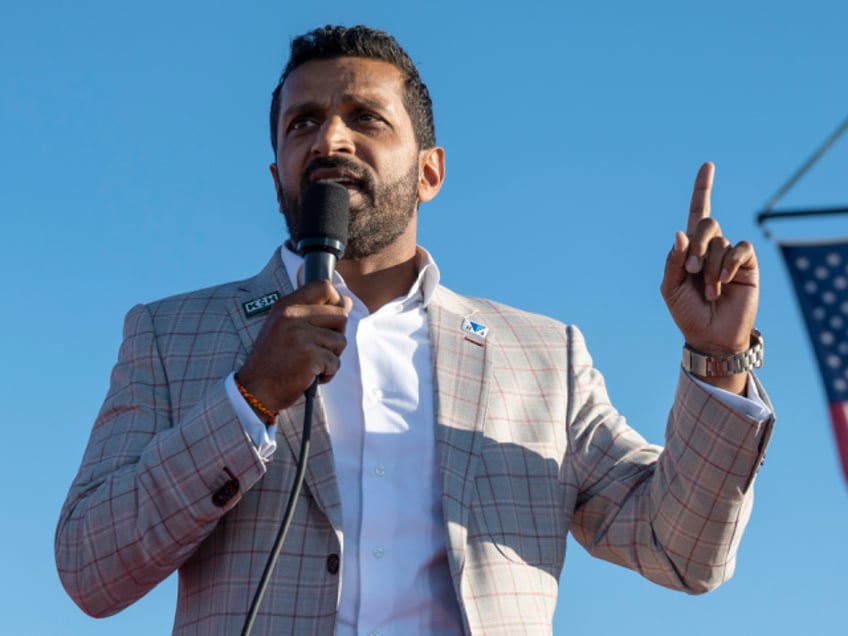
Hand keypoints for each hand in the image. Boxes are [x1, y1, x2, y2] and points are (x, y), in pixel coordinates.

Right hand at [236, 280, 351, 412]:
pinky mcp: (310, 357)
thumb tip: (347, 302)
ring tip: (312, 364)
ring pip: (341, 341)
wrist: (256, 390)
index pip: (323, 286)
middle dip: (337, 335)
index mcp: (285, 306)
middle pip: (340, 315)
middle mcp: (292, 316)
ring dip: (332, 357)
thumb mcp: (286, 328)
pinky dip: (328, 373)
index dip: (335, 302)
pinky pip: (335, 363)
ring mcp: (301, 336)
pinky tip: (310, 376)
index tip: (329, 319)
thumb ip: (314, 313)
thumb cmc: (273, 361)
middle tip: (320, 349)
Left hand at [660, 162, 758, 389]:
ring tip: (708, 291)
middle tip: (692, 270)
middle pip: (706, 223)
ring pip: (720, 241)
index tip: (708, 165)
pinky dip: (727, 264)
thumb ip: (673, 261)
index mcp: (691, 249)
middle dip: (696, 245)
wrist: (710, 336)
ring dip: (710, 266)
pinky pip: (739, 249)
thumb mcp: (670, 288)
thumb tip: (679, 234)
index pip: (697, 213)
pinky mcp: (747, 264)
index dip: (702, 189)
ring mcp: (730, 255)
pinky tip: (723, 282)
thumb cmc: (687, 313)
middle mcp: (711, 247)